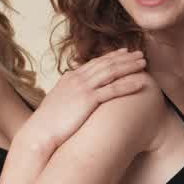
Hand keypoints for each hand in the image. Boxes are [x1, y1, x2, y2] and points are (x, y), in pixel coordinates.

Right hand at [22, 49, 148, 152]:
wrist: (39, 131)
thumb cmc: (49, 122)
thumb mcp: (59, 101)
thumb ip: (70, 93)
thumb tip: (78, 95)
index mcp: (70, 77)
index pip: (95, 62)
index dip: (112, 56)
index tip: (125, 52)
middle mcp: (77, 78)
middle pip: (106, 64)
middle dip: (124, 58)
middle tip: (140, 53)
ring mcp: (83, 88)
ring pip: (111, 72)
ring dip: (129, 66)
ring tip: (144, 63)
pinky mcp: (88, 100)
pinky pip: (113, 90)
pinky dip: (128, 84)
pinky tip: (141, 82)